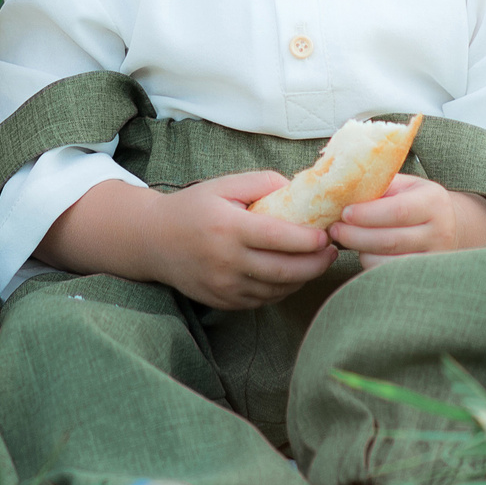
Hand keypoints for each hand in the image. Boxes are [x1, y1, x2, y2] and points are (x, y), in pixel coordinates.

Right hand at [141, 172, 339, 310]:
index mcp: (227, 227)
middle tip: (332, 252)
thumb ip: (263, 182)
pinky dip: (283, 289)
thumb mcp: (223, 185)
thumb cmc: (193, 207)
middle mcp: (226, 261)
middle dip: (316, 263)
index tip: (327, 235)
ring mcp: (224, 286)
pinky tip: (292, 275)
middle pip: (285, 270)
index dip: (308, 240)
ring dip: (303, 278)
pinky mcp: (224, 302)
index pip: (278, 238)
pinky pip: (264, 300)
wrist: (153, 240)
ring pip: (278, 289)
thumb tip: (299, 190)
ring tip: (317, 262)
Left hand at [328, 175, 485, 261]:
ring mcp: (435, 258)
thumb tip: (340, 187)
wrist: (448, 225)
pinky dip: (370, 264)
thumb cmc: (414, 201)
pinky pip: (391, 274)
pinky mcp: (426, 275)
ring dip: (361, 251)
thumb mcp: (404, 185)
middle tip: (334, 229)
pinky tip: (362, 252)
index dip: (368, 214)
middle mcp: (440, 231)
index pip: (399, 210)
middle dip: (356, 236)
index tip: (344, 213)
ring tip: (345, 239)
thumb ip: (379, 185)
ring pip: (389, 262)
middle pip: (391, 240)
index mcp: (434, 201)